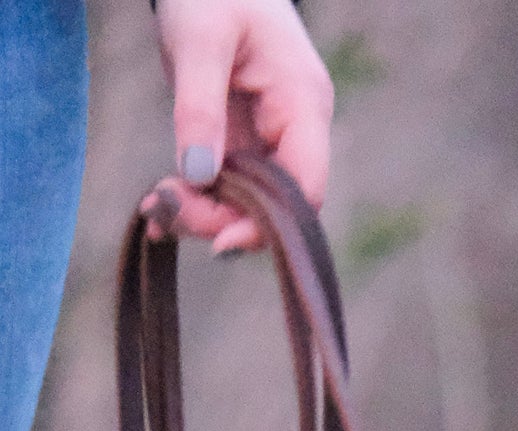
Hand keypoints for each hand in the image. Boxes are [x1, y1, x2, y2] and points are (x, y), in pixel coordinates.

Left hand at [141, 0, 333, 253]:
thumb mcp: (198, 40)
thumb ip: (199, 108)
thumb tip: (199, 177)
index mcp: (303, 103)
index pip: (305, 188)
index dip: (270, 224)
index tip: (218, 243)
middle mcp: (296, 128)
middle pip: (277, 204)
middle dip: (224, 219)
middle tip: (164, 213)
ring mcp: (271, 134)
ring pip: (250, 200)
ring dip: (204, 212)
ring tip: (153, 208)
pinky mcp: (244, 136)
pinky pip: (228, 181)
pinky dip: (196, 196)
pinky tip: (159, 204)